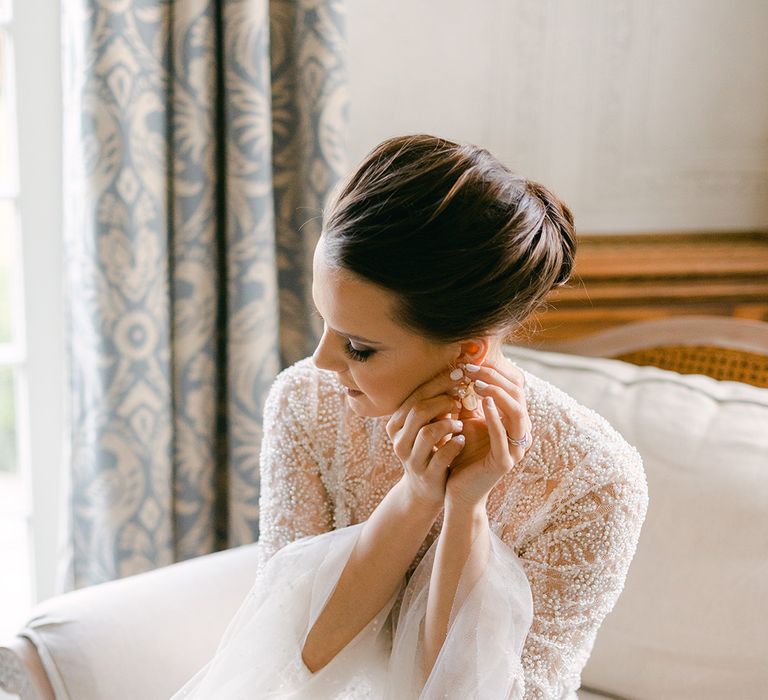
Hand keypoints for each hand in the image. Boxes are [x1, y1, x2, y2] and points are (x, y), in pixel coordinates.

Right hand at [386, 368, 464, 508]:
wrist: (425, 490)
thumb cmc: (430, 450)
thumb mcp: (428, 426)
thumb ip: (436, 405)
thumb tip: (457, 371)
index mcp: (396, 424)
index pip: (415, 396)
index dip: (437, 383)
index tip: (458, 374)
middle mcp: (399, 440)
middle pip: (419, 411)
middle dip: (443, 400)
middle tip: (462, 396)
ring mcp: (412, 459)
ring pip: (428, 432)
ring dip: (449, 422)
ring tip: (461, 422)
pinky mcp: (427, 475)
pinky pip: (441, 456)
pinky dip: (454, 445)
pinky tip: (463, 440)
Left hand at [445, 358, 531, 508]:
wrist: (457, 490)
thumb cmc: (462, 454)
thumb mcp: (466, 422)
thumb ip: (469, 401)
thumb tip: (462, 370)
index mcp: (513, 422)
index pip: (513, 387)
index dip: (496, 372)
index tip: (473, 360)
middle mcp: (520, 433)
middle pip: (518, 395)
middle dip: (496, 378)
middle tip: (474, 368)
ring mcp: (515, 449)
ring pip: (517, 412)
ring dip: (498, 393)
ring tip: (478, 382)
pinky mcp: (505, 462)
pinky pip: (503, 435)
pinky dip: (495, 416)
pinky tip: (482, 401)